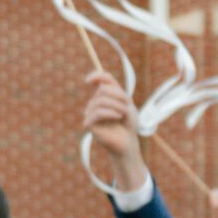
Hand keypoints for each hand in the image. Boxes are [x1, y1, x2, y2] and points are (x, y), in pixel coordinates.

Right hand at [81, 69, 145, 188]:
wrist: (128, 142)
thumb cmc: (128, 123)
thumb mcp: (125, 102)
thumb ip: (114, 89)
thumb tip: (98, 82)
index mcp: (102, 96)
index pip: (97, 80)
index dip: (97, 75)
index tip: (96, 78)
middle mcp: (93, 103)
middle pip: (103, 89)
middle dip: (119, 96)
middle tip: (127, 107)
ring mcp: (90, 114)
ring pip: (100, 101)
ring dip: (117, 106)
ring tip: (124, 113)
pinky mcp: (90, 125)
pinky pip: (98, 113)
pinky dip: (111, 113)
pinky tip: (118, 117)